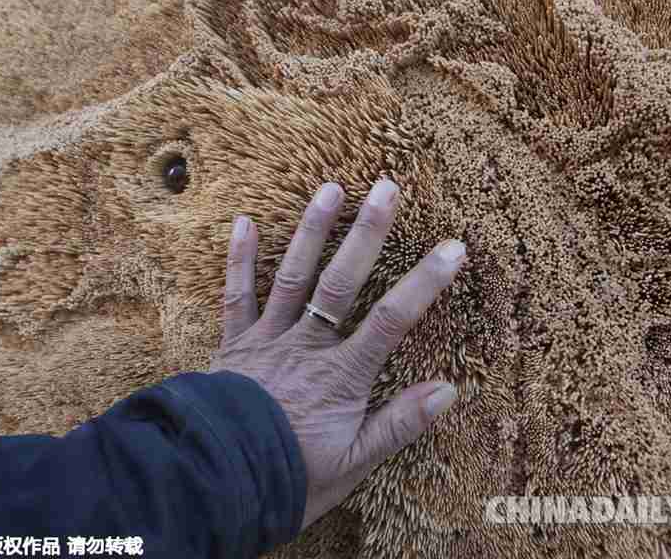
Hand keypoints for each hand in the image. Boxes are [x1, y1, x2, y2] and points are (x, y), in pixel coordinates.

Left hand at [210, 179, 463, 528]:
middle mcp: (307, 346)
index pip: (391, 320)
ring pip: (292, 276)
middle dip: (367, 233)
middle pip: (342, 282)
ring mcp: (268, 340)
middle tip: (387, 188)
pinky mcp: (234, 344)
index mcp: (341, 375)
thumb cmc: (291, 477)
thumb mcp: (354, 463)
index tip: (454, 247)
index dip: (425, 282)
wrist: (216, 483)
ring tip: (330, 187)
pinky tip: (243, 220)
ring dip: (311, 230)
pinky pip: (236, 297)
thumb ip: (399, 424)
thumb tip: (448, 390)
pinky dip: (238, 260)